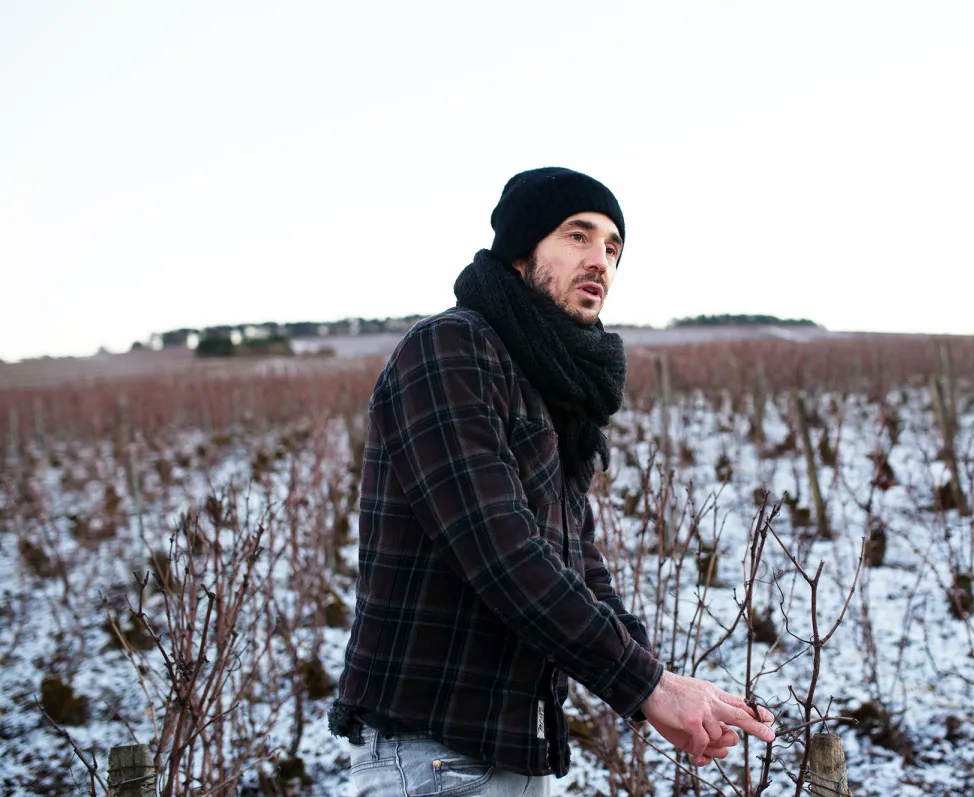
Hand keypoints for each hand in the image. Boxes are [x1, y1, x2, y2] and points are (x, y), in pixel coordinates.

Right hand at [641, 671, 775, 761]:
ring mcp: (702, 710)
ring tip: (696, 744)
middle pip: (740, 715)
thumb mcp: (696, 692)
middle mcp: (711, 700)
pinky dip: (699, 748)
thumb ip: (711, 704)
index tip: (770, 719)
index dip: (755, 711)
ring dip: (709, 744)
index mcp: (713, 693)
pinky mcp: (692, 720)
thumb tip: (725, 725)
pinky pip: (703, 742)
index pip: (739, 702)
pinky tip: (693, 749)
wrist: (650, 686)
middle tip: (771, 736)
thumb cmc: (671, 693)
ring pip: (718, 735)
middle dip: (756, 727)